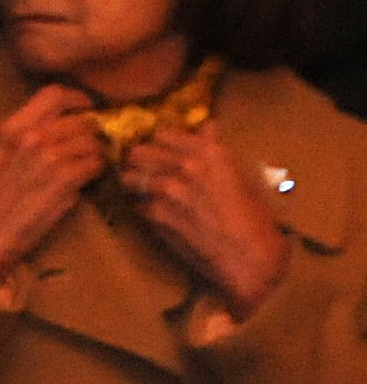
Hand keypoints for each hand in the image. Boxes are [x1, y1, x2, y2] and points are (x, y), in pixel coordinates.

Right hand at [0, 84, 103, 293]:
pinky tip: (88, 179)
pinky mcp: (66, 180)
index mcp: (12, 128)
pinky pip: (97, 164)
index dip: (78, 99)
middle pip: (82, 119)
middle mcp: (32, 136)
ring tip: (91, 162)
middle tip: (94, 143)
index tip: (85, 109)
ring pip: (94, 141)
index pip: (55, 94)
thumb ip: (27, 138)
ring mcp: (51, 157)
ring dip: (97, 152)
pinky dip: (97, 171)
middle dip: (93, 131)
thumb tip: (64, 129)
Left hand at [124, 126, 292, 317]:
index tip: (160, 154)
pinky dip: (140, 209)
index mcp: (210, 152)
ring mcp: (168, 190)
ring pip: (129, 176)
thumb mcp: (242, 175)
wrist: (249, 258)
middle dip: (139, 162)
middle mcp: (186, 165)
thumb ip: (216, 148)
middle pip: (138, 152)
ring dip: (134, 184)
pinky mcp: (156, 214)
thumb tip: (206, 125)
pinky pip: (135, 205)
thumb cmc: (254, 219)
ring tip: (143, 193)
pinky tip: (153, 215)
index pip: (161, 134)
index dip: (158, 145)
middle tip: (146, 172)